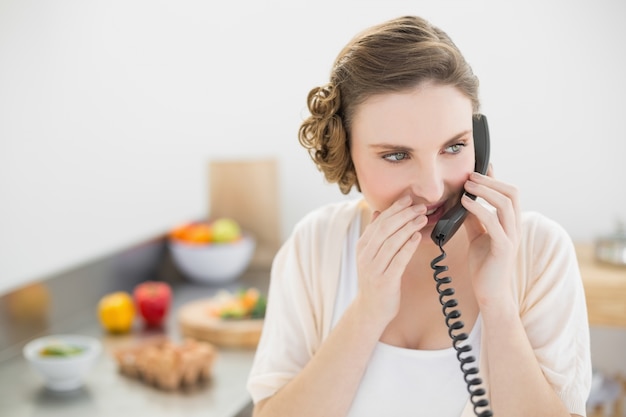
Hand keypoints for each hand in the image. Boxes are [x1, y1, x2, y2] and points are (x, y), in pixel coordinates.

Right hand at [355, 195, 427, 327]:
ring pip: (392, 242)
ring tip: (422, 218)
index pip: (379, 221)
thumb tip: (378, 212)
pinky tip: (417, 237)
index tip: (408, 198)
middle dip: (404, 215)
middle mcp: (366, 255)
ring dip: (408, 227)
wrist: (371, 309)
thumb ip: (374, 234)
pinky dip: (408, 247)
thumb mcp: (370, 255)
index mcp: (362, 246)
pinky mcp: (385, 280)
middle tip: (420, 206)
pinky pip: (398, 260)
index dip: (394, 208)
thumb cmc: (375, 279)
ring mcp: (374, 268)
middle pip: (385, 229)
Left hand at [461, 165, 520, 308]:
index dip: (495, 178)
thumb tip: (464, 201)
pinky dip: (479, 208)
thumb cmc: (485, 266)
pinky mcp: (504, 247)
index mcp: (510, 223)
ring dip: (485, 190)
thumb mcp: (478, 237)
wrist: (490, 293)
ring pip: (506, 204)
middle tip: (470, 174)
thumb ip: (474, 220)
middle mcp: (515, 227)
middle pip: (512, 193)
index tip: (480, 166)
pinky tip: (465, 203)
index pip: (508, 194)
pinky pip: (493, 222)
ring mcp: (511, 237)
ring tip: (467, 185)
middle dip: (491, 180)